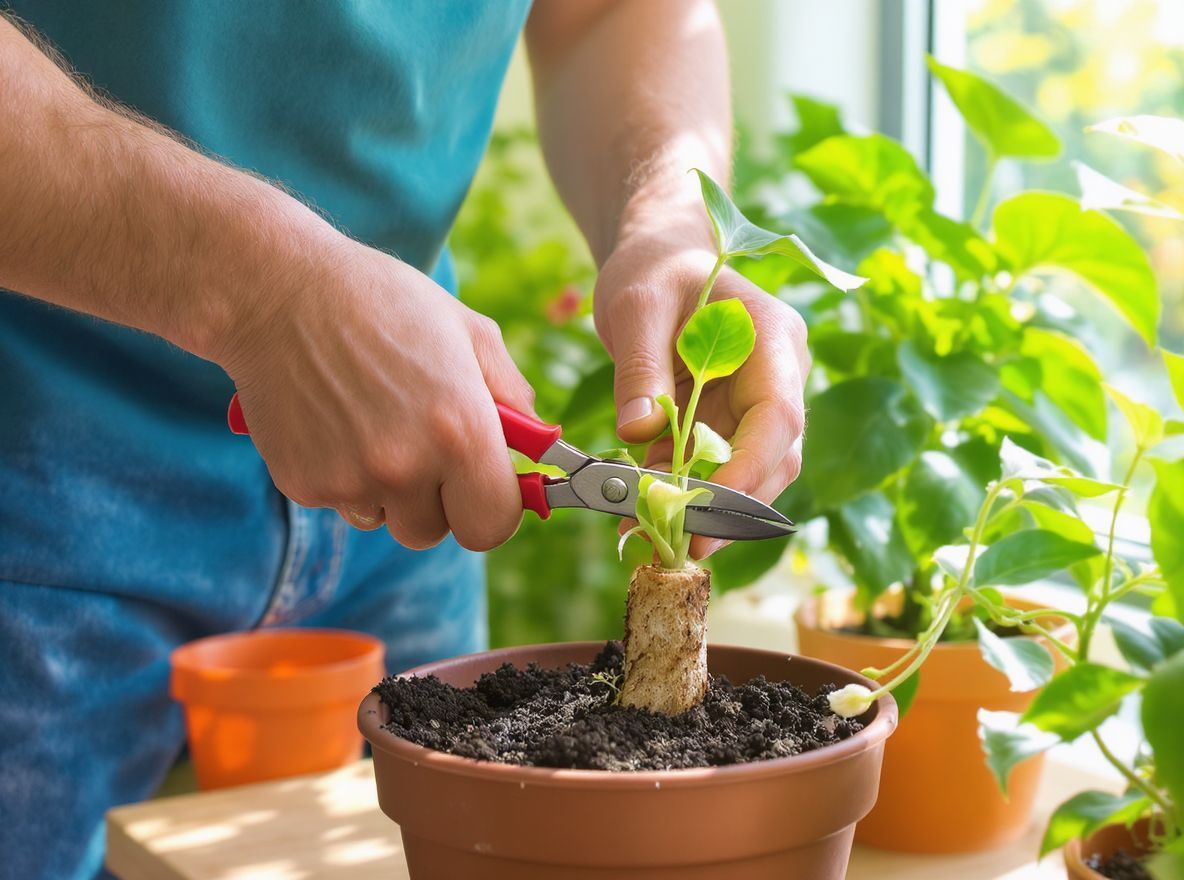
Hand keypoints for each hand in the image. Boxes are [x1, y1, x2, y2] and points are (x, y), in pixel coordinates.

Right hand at [215, 235, 533, 551]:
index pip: (494, 525)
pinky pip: (342, 503)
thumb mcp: (468, 331)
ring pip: (387, 520)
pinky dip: (343, 476)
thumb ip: (511, 394)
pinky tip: (335, 421)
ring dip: (388, 491)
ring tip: (373, 423)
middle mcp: (407, 466)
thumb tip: (538, 442)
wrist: (277, 292)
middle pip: (437, 533)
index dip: (492, 508)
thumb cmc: (382, 302)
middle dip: (438, 502)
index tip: (484, 486)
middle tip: (425, 449)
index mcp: (460, 432)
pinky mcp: (303, 484)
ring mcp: (350, 480)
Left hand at [594, 227, 809, 559]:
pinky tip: (635, 515)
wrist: (659, 260)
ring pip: (746, 475)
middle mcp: (778, 379)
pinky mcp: (727, 425)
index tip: (705, 509)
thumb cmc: (654, 268)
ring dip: (700, 510)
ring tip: (645, 534)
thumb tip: (638, 432)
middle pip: (773, 459)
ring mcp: (755, 406)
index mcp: (772, 341)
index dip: (749, 470)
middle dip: (726, 507)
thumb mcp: (636, 305)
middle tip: (677, 544)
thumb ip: (640, 367)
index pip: (778, 417)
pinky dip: (678, 495)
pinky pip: (711, 470)